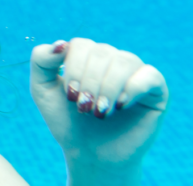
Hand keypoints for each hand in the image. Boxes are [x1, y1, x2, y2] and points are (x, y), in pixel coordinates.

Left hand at [30, 38, 167, 168]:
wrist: (90, 153)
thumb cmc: (66, 120)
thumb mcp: (42, 89)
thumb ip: (41, 60)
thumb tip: (61, 43)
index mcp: (86, 55)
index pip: (81, 44)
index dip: (74, 68)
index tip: (70, 96)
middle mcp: (111, 59)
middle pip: (102, 51)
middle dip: (89, 81)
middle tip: (83, 107)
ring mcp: (134, 72)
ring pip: (124, 61)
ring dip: (108, 87)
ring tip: (99, 111)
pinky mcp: (155, 90)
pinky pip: (150, 75)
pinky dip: (132, 88)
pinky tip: (121, 105)